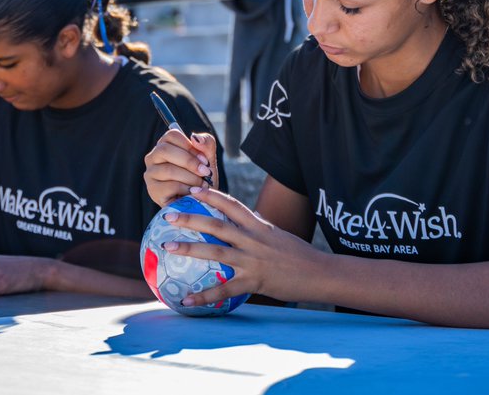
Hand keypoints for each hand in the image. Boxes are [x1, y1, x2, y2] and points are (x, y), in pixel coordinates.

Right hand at [143, 129, 218, 205]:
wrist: (200, 204)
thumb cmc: (202, 179)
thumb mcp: (208, 160)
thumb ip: (206, 144)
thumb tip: (196, 137)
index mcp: (165, 145)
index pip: (172, 135)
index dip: (190, 146)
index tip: (204, 159)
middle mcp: (153, 157)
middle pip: (165, 150)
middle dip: (189, 161)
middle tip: (205, 171)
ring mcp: (150, 174)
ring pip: (169, 169)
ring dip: (191, 177)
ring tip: (202, 184)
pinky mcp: (153, 191)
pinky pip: (170, 186)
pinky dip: (186, 189)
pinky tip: (193, 193)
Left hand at [159, 187, 322, 307]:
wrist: (320, 273)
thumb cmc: (299, 255)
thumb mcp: (276, 235)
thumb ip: (256, 230)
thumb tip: (239, 225)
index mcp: (258, 225)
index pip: (231, 204)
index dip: (211, 195)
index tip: (193, 189)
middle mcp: (253, 239)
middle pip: (216, 225)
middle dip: (190, 218)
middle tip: (168, 215)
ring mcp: (252, 260)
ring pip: (216, 252)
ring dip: (190, 249)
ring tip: (169, 247)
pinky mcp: (254, 282)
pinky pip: (224, 290)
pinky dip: (204, 296)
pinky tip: (186, 299)